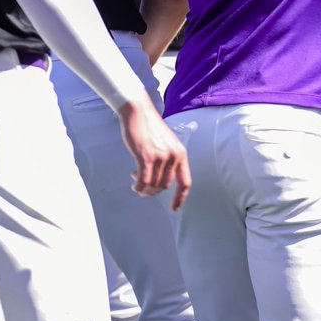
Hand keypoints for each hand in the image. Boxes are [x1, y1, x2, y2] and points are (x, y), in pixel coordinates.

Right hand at [117, 93, 191, 210]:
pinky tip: (134, 185)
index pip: (185, 182)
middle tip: (143, 185)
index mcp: (181, 153)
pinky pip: (144, 181)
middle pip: (165, 186)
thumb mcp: (166, 144)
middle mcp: (174, 156)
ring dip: (144, 188)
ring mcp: (161, 157)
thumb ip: (167, 160)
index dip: (180, 197)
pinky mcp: (146, 157)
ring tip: (136, 181)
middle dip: (153, 190)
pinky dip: (138, 187)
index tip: (174, 208)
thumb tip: (159, 181)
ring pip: (153, 185)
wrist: (138, 112)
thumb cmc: (149, 127)